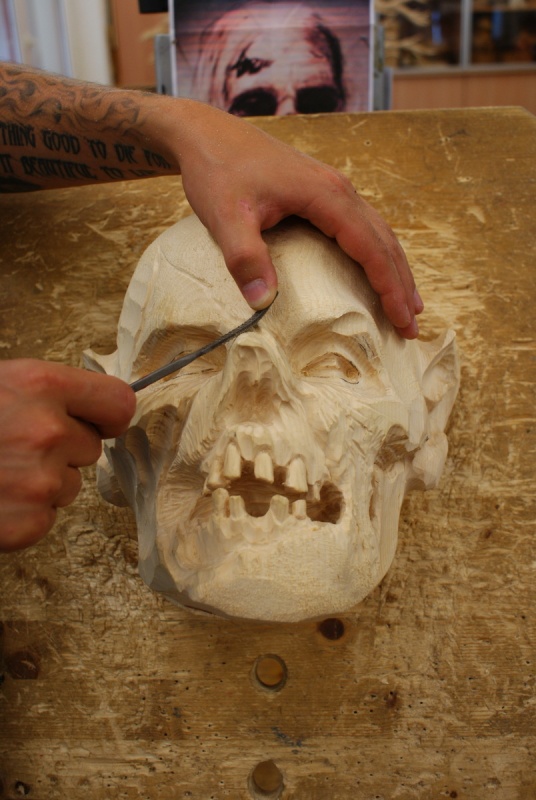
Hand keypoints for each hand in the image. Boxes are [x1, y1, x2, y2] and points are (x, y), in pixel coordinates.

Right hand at [0, 360, 134, 551]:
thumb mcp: (1, 384)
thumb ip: (48, 394)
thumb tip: (100, 410)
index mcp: (40, 386)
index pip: (118, 401)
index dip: (108, 414)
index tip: (101, 421)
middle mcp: (47, 431)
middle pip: (91, 446)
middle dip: (62, 448)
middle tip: (14, 445)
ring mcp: (40, 481)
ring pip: (70, 484)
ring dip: (42, 482)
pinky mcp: (28, 523)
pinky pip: (47, 516)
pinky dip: (25, 513)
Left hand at [174, 102, 422, 337]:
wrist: (204, 132)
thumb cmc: (216, 170)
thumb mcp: (224, 217)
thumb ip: (245, 258)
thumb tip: (263, 304)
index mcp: (325, 195)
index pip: (372, 249)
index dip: (389, 288)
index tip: (402, 322)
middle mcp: (338, 188)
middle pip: (384, 241)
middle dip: (402, 284)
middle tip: (412, 326)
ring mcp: (331, 186)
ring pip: (378, 231)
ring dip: (394, 268)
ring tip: (407, 302)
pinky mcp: (319, 189)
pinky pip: (361, 224)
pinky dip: (376, 251)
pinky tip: (375, 267)